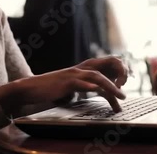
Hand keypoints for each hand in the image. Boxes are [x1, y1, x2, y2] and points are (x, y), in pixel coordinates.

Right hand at [0, 56, 127, 114]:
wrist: (31, 88)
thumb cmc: (52, 89)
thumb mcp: (73, 86)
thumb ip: (86, 85)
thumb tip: (101, 92)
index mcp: (84, 68)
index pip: (109, 61)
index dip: (121, 70)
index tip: (125, 83)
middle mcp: (81, 68)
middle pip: (108, 62)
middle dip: (121, 73)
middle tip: (125, 88)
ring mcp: (73, 74)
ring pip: (97, 75)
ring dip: (111, 85)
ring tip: (120, 96)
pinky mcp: (65, 83)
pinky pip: (81, 83)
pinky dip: (90, 85)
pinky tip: (98, 89)